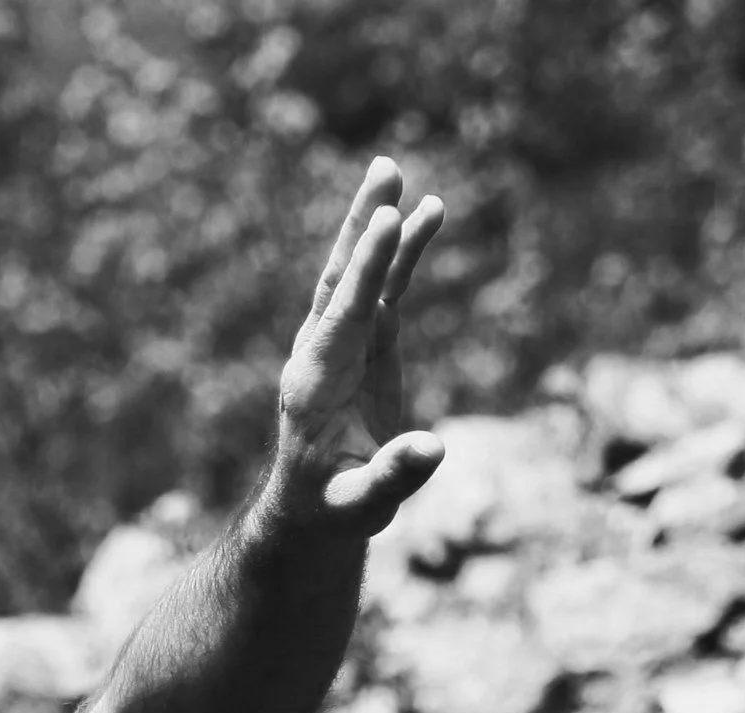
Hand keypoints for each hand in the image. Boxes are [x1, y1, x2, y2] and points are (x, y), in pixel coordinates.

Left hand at [270, 157, 447, 536]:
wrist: (314, 508)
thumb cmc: (331, 509)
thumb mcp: (359, 505)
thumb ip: (392, 477)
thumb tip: (431, 448)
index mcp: (313, 385)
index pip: (341, 318)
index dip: (364, 271)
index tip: (385, 224)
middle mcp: (322, 354)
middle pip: (339, 279)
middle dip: (361, 228)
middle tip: (384, 172)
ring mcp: (345, 345)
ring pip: (359, 275)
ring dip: (377, 226)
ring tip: (393, 172)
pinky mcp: (368, 345)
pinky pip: (386, 289)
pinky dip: (404, 254)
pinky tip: (428, 212)